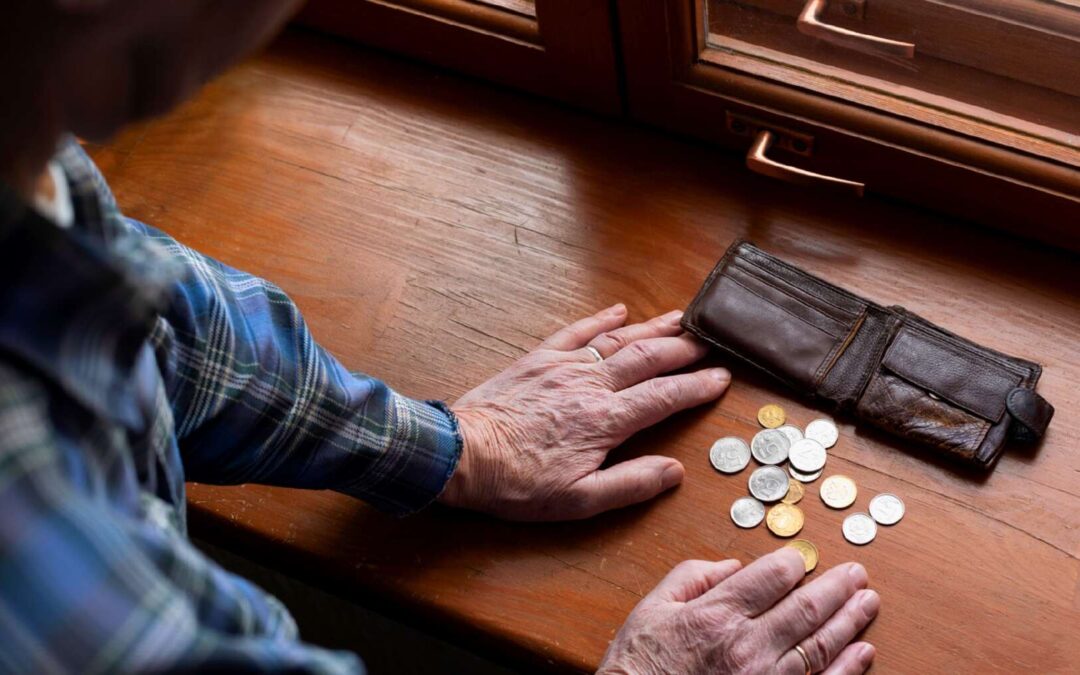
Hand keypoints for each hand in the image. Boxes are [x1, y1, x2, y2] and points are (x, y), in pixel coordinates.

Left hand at [439, 304, 729, 520]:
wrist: (461, 455)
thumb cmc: (518, 484)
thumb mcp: (578, 501)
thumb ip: (630, 484)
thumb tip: (675, 471)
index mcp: (606, 421)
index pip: (664, 397)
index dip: (697, 386)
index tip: (722, 377)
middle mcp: (591, 385)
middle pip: (648, 358)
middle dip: (683, 349)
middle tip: (712, 341)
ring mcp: (564, 367)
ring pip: (618, 340)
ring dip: (653, 327)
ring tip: (682, 317)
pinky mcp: (539, 359)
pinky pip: (576, 332)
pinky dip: (600, 319)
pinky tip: (619, 310)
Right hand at [598, 548, 879, 674]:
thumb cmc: (639, 666)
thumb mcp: (652, 609)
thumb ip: (691, 577)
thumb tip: (731, 566)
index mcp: (716, 616)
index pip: (772, 577)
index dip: (794, 563)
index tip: (803, 559)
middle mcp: (747, 646)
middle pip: (806, 607)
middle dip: (837, 586)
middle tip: (856, 572)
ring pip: (821, 644)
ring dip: (850, 619)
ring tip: (867, 601)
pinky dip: (849, 667)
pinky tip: (863, 650)